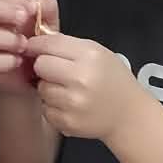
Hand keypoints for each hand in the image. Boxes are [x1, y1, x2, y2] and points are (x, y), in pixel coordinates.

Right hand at [0, 0, 58, 94]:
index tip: (32, 9)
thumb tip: (36, 2)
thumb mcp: (48, 21)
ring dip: (6, 38)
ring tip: (24, 45)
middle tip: (23, 20)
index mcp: (2, 7)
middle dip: (2, 12)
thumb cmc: (38, 44)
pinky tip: (18, 61)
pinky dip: (4, 60)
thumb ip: (45, 6)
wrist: (37, 75)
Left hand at [26, 31, 141, 142]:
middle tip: (58, 72)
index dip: (37, 45)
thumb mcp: (98, 52)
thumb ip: (67, 44)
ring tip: (68, 90)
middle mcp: (81, 79)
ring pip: (41, 88)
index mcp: (89, 56)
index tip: (34, 47)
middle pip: (40, 65)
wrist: (128, 114)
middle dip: (45, 67)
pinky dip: (53, 107)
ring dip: (49, 88)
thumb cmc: (113, 81)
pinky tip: (70, 105)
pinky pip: (45, 109)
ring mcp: (73, 103)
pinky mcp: (67, 121)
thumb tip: (36, 41)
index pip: (49, 44)